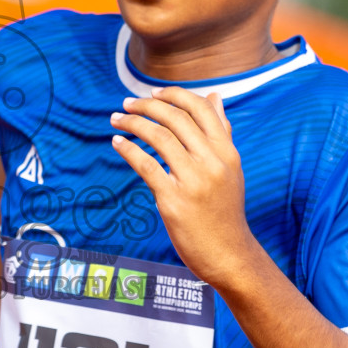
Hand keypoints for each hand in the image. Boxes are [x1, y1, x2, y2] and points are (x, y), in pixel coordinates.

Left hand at [110, 86, 256, 289]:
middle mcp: (212, 162)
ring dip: (133, 123)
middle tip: (127, 104)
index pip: (201, 109)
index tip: (153, 93)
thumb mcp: (231, 168)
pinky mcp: (173, 200)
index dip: (174, 95)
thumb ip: (221, 133)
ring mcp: (193, 181)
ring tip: (117, 120)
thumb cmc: (225, 211)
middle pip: (176, 119)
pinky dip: (128, 149)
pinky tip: (117, 143)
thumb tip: (215, 97)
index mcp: (227, 152)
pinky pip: (146, 165)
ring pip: (159, 137)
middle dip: (147, 105)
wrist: (229, 254)